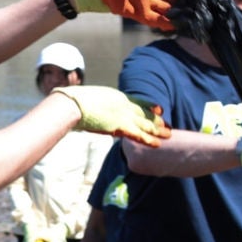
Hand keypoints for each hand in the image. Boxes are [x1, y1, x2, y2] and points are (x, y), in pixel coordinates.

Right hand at [51, 86, 169, 146]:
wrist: (72, 105)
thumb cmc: (72, 102)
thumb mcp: (87, 99)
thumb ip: (95, 104)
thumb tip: (89, 108)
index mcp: (116, 97)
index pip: (138, 101)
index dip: (149, 106)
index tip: (159, 109)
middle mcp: (123, 105)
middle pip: (144, 113)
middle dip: (156, 120)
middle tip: (168, 125)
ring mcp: (122, 115)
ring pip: (145, 124)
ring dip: (157, 130)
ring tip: (169, 134)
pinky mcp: (119, 126)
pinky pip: (138, 135)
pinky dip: (148, 139)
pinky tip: (158, 144)